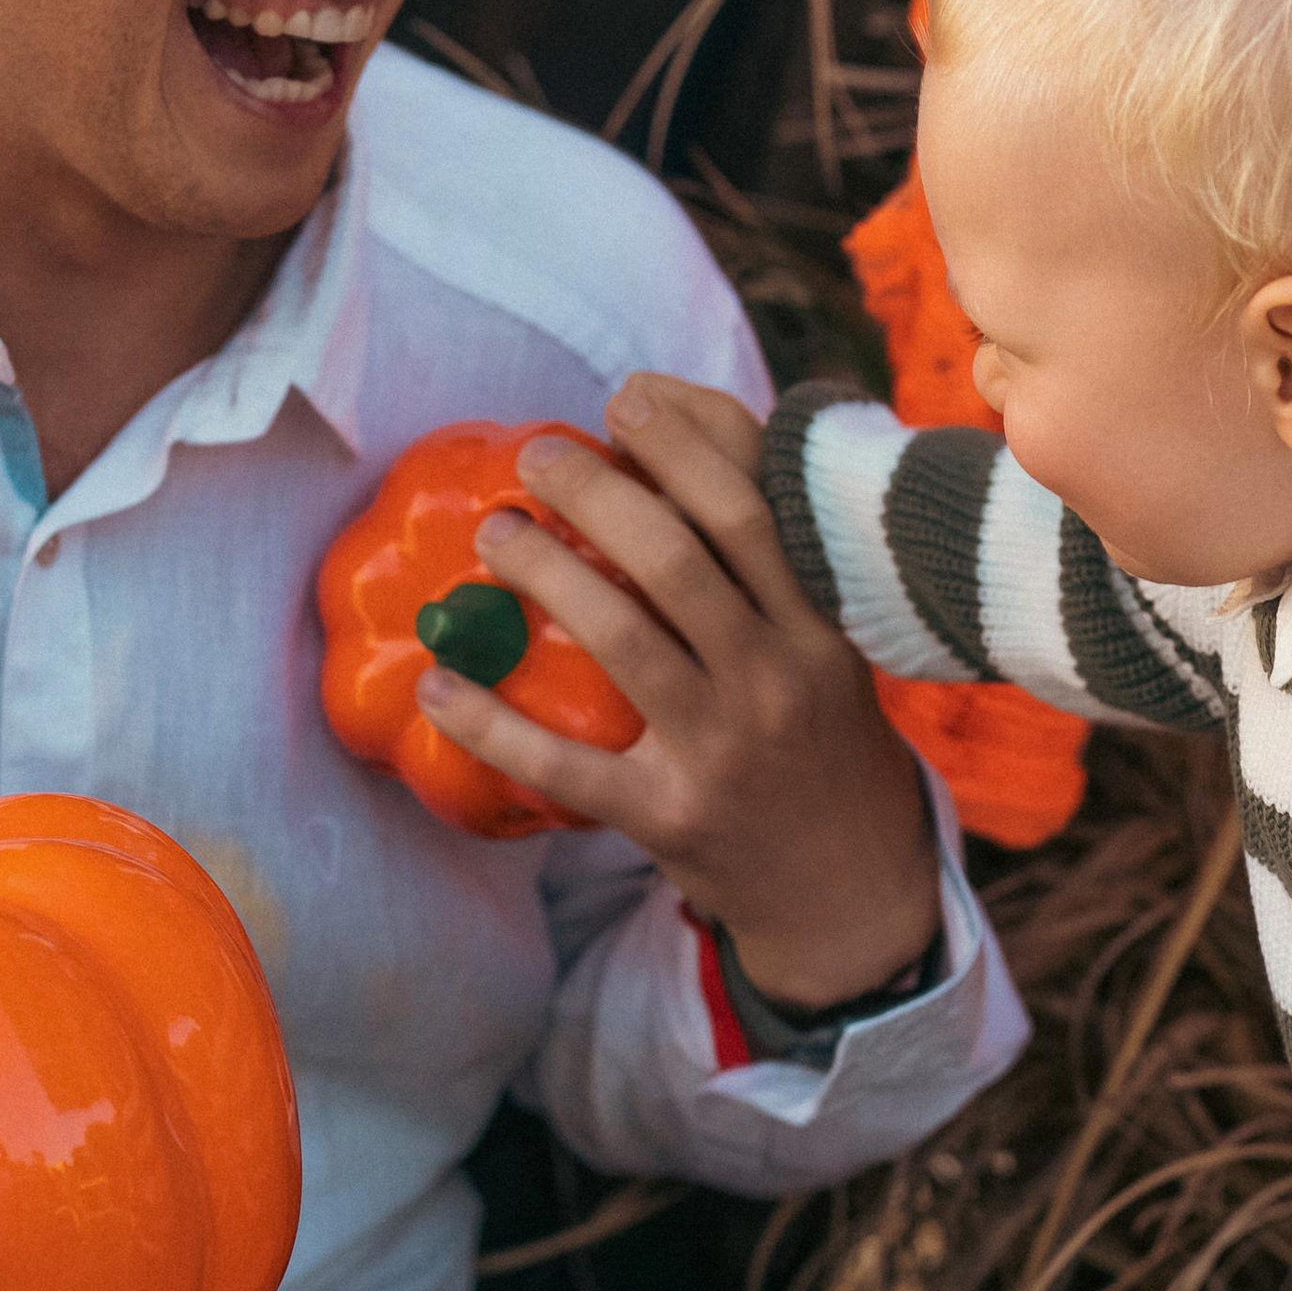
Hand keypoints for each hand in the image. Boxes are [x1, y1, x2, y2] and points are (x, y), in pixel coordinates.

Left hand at [415, 371, 942, 1010]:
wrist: (852, 893)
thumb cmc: (825, 745)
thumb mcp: (832, 650)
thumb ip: (776, 570)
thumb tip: (690, 453)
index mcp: (819, 626)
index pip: (751, 507)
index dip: (683, 439)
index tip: (625, 397)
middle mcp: (776, 678)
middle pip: (676, 556)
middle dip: (595, 489)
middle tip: (536, 458)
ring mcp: (722, 751)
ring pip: (621, 638)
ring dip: (544, 572)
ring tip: (495, 533)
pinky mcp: (669, 818)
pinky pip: (564, 765)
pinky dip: (490, 723)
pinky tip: (439, 686)